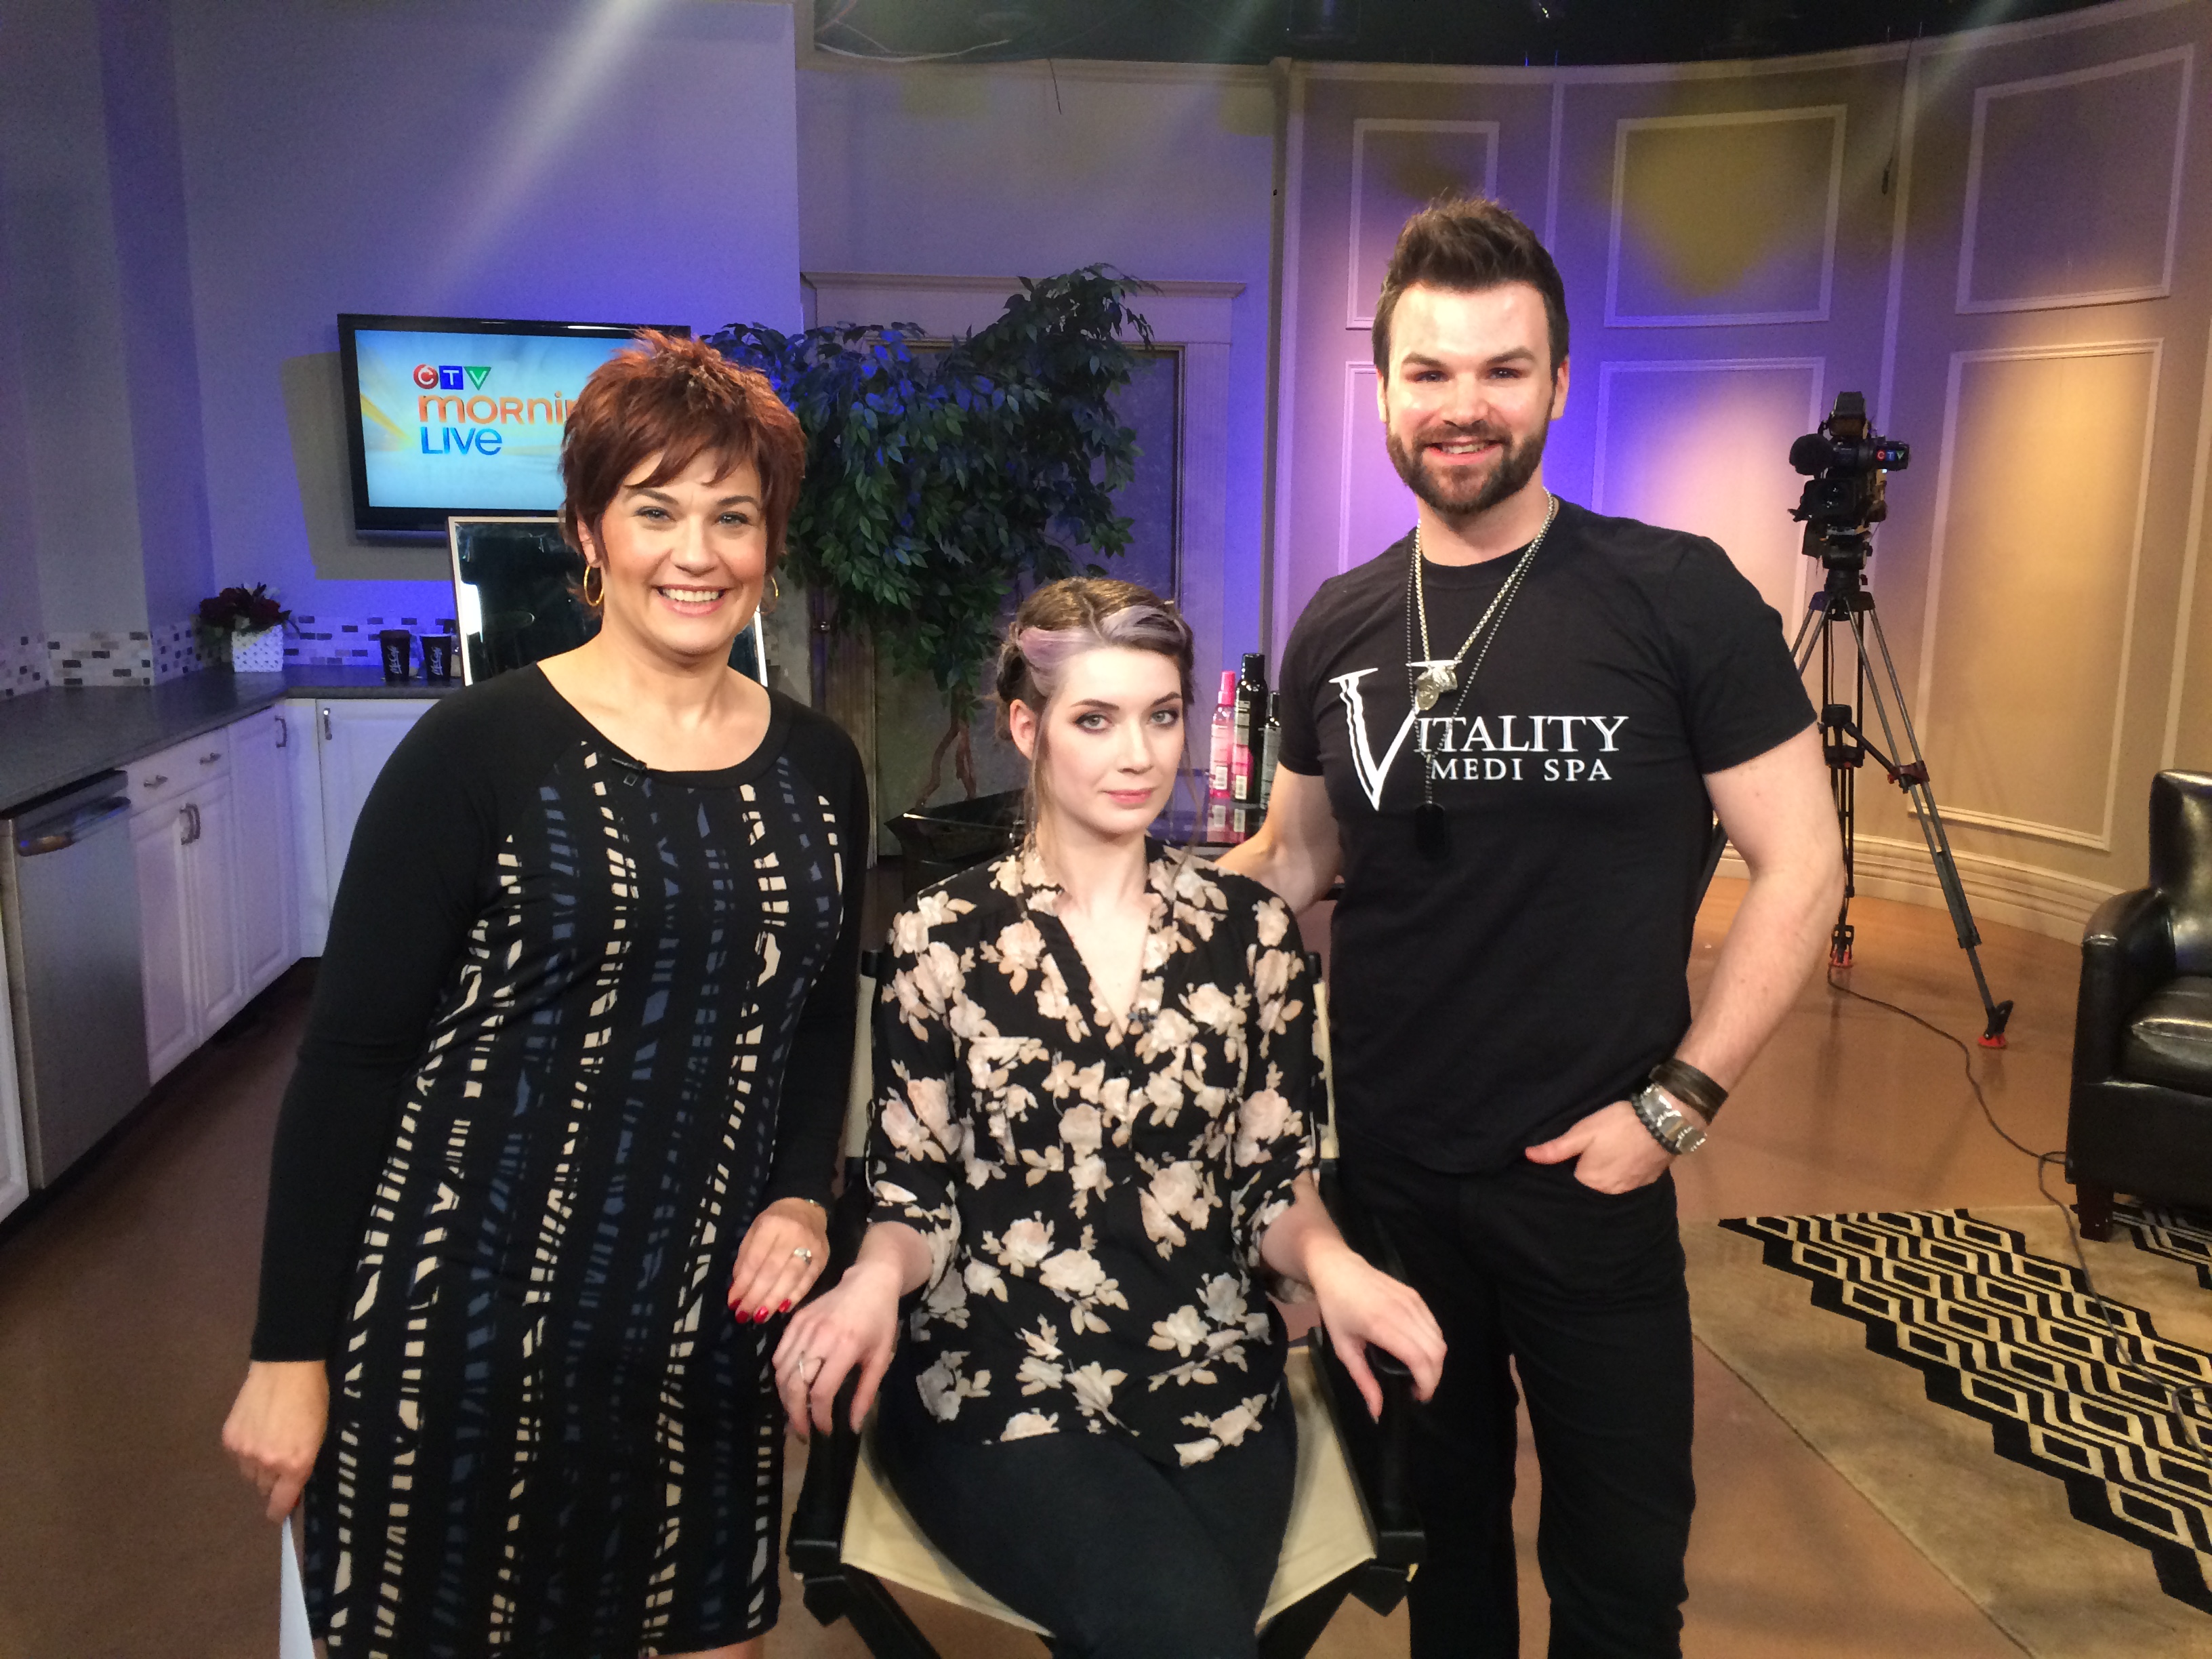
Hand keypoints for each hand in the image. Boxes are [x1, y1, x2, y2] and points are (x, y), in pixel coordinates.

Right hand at [221, 1360, 328, 1520]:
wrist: (286, 1367)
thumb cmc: (313, 1398)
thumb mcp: (319, 1435)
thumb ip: (304, 1464)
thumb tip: (292, 1486)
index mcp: (295, 1464)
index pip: (280, 1503)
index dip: (279, 1511)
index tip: (277, 1514)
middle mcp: (267, 1464)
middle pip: (263, 1489)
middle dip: (272, 1481)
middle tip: (279, 1463)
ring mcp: (245, 1452)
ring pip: (248, 1474)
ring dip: (257, 1467)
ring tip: (268, 1443)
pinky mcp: (229, 1439)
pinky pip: (236, 1457)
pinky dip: (244, 1450)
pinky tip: (255, 1431)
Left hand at [728, 1197, 830, 1322]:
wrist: (806, 1208)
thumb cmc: (774, 1222)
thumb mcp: (754, 1231)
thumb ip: (745, 1258)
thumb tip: (737, 1290)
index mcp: (771, 1224)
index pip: (755, 1259)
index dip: (743, 1283)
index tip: (733, 1303)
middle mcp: (793, 1234)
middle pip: (773, 1271)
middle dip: (756, 1296)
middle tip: (744, 1316)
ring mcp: (812, 1246)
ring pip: (791, 1278)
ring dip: (773, 1301)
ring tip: (760, 1316)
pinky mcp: (824, 1258)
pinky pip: (808, 1282)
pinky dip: (794, 1297)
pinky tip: (781, 1309)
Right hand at [771, 1258, 901, 1439]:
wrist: (870, 1281)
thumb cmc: (881, 1320)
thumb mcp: (881, 1358)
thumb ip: (866, 1393)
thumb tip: (853, 1426)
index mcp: (845, 1346)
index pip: (821, 1391)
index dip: (819, 1417)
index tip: (824, 1431)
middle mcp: (820, 1336)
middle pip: (794, 1384)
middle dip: (795, 1414)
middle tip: (802, 1431)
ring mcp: (804, 1326)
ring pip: (781, 1371)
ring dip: (785, 1397)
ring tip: (796, 1412)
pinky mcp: (795, 1319)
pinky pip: (779, 1354)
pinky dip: (781, 1375)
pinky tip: (792, 1386)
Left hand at [1308, 1240, 1445, 1419]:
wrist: (1338, 1268)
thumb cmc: (1336, 1309)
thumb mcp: (1343, 1348)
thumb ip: (1363, 1380)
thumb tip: (1377, 1413)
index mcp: (1381, 1325)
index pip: (1419, 1358)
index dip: (1426, 1383)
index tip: (1416, 1398)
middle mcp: (1403, 1312)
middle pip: (1436, 1352)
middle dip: (1433, 1377)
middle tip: (1417, 1390)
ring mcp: (1413, 1301)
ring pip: (1440, 1340)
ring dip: (1435, 1363)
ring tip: (1419, 1375)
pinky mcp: (1417, 1296)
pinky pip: (1435, 1326)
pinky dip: (1433, 1345)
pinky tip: (1419, 1353)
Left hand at [1524, 1099, 1695, 1192]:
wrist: (1663, 1122)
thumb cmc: (1618, 1126)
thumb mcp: (1582, 1131)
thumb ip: (1556, 1148)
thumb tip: (1528, 1156)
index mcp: (1590, 1183)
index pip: (1568, 1187)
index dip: (1563, 1175)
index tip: (1561, 1164)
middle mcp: (1609, 1193)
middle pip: (1589, 1188)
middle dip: (1582, 1177)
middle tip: (1580, 1159)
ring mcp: (1630, 1189)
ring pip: (1608, 1187)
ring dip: (1602, 1177)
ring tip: (1599, 1160)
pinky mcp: (1646, 1182)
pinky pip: (1625, 1184)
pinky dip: (1619, 1175)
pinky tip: (1618, 1162)